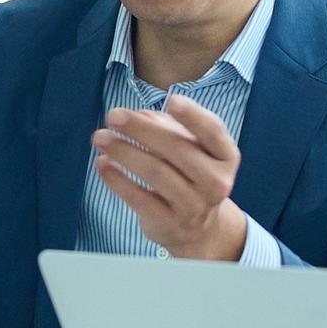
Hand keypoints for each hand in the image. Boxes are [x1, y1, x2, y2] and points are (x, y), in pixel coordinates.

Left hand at [90, 94, 248, 260]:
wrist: (198, 228)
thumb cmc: (190, 174)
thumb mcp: (189, 149)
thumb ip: (168, 128)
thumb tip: (139, 115)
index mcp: (225, 156)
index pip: (212, 131)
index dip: (193, 115)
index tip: (171, 99)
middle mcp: (216, 182)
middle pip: (177, 149)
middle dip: (141, 129)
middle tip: (113, 115)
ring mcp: (194, 206)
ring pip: (156, 172)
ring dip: (124, 151)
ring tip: (100, 138)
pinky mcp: (169, 223)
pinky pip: (139, 198)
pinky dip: (117, 179)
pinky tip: (102, 163)